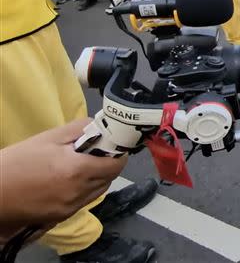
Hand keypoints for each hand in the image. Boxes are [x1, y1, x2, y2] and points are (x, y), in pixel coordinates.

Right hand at [0, 118, 127, 226]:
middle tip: (98, 153)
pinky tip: (71, 180)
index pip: (115, 165)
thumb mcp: (48, 138)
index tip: (113, 145)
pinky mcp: (62, 216)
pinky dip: (85, 189)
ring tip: (84, 166)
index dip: (118, 154)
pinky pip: (84, 201)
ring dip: (99, 178)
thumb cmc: (17, 162)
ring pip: (98, 190)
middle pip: (109, 178)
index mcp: (77, 169)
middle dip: (109, 164)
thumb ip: (79, 130)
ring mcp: (71, 207)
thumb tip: (99, 126)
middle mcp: (79, 191)